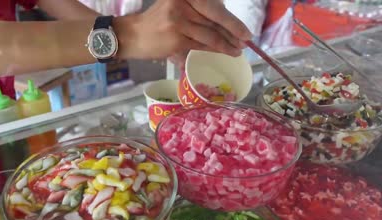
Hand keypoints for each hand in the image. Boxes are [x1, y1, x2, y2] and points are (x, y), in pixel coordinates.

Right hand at [115, 0, 251, 59]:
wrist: (133, 35)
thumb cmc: (159, 21)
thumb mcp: (177, 6)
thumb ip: (198, 10)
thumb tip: (228, 22)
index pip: (212, 4)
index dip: (229, 16)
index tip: (241, 25)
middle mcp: (181, 2)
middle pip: (215, 16)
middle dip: (233, 29)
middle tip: (247, 38)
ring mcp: (178, 21)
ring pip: (210, 33)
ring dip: (228, 43)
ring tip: (239, 49)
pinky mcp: (177, 39)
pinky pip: (203, 45)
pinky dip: (217, 49)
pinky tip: (227, 52)